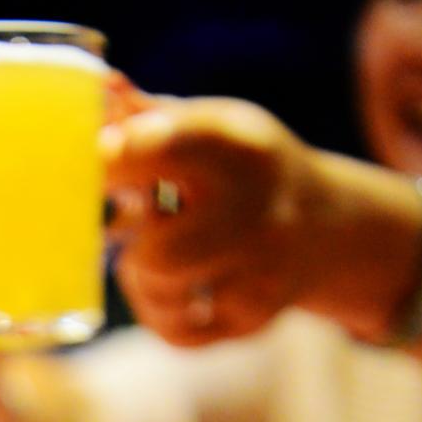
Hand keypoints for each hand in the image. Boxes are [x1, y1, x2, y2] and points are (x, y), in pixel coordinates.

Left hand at [103, 96, 318, 345]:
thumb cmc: (241, 169)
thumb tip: (98, 88)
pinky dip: (163, 314)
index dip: (119, 158)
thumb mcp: (211, 128)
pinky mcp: (254, 317)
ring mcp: (262, 270)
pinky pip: (175, 332)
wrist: (323, 225)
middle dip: (134, 240)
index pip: (167, 147)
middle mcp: (259, 209)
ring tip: (162, 252)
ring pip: (160, 290)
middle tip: (137, 221)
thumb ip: (148, 117)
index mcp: (240, 145)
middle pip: (157, 248)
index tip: (98, 159)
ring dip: (142, 276)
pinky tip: (181, 289)